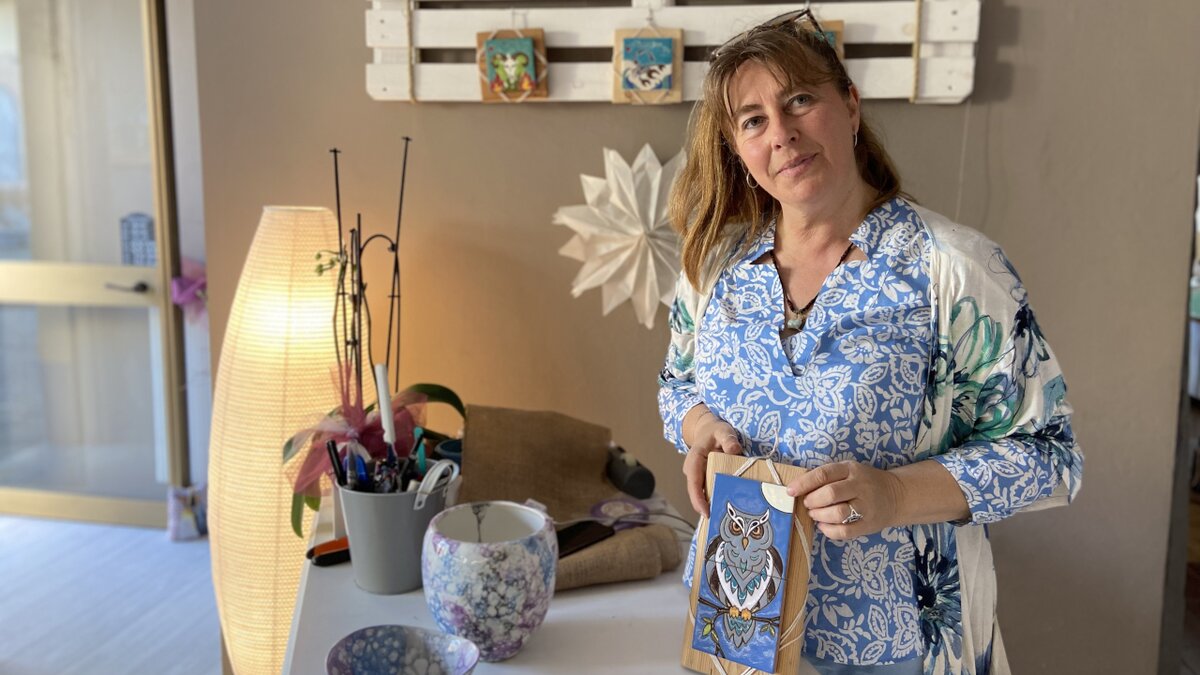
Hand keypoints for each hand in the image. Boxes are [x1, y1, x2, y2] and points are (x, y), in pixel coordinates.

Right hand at [682, 409, 742, 517]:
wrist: (710, 431)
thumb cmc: (716, 431)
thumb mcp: (723, 431)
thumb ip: (728, 439)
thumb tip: (733, 449)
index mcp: (694, 459)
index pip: (693, 481)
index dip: (697, 498)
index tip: (705, 511)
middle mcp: (692, 470)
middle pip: (696, 492)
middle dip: (704, 507)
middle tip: (717, 522)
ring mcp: (698, 476)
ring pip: (701, 494)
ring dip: (709, 506)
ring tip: (721, 520)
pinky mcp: (704, 479)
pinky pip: (707, 491)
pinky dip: (714, 500)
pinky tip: (725, 510)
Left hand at [786, 461, 903, 539]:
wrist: (895, 496)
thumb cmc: (863, 482)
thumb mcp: (847, 471)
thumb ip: (826, 477)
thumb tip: (797, 489)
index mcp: (851, 469)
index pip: (824, 474)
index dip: (804, 483)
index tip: (790, 491)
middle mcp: (860, 486)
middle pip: (830, 494)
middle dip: (812, 501)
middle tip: (808, 504)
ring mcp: (866, 507)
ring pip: (838, 513)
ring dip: (820, 515)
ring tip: (815, 514)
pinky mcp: (868, 525)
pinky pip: (845, 532)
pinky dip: (829, 530)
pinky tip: (824, 526)